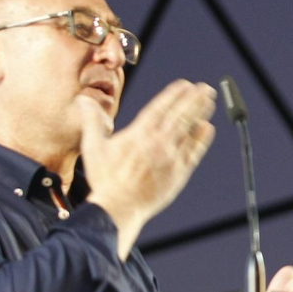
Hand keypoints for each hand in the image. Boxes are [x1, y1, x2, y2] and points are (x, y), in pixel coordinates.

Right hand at [81, 80, 215, 256]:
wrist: (118, 208)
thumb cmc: (104, 179)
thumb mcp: (93, 146)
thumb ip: (92, 121)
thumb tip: (83, 101)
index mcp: (139, 134)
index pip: (160, 108)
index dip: (174, 94)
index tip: (185, 84)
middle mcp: (159, 143)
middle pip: (180, 115)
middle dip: (193, 99)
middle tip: (206, 87)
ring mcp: (171, 158)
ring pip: (189, 131)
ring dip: (200, 113)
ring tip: (209, 101)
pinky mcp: (179, 173)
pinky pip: (194, 152)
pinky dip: (202, 139)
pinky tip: (207, 128)